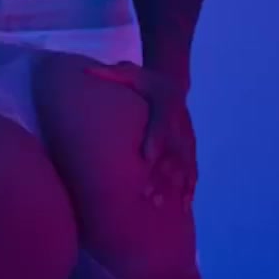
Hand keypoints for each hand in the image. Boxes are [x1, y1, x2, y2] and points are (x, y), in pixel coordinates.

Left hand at [86, 61, 197, 206]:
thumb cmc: (145, 81)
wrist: (174, 85)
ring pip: (184, 165)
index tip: (147, 157)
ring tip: (159, 205)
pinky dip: (190, 189)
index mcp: (166, 105)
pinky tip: (183, 207)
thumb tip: (85, 70)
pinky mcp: (191, 150)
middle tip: (146, 195)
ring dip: (174, 187)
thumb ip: (110, 73)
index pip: (161, 124)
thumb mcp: (130, 72)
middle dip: (161, 174)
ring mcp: (187, 139)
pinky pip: (193, 170)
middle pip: (173, 151)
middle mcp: (180, 124)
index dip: (156, 140)